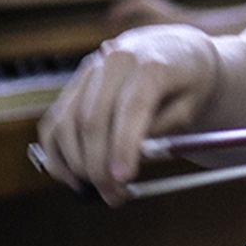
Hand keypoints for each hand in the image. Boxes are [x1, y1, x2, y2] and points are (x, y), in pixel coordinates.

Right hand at [36, 24, 221, 205]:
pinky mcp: (75, 82)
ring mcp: (90, 69)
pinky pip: (54, 121)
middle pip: (93, 119)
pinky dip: (56, 153)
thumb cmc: (188, 83)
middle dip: (99, 166)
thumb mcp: (192, 106)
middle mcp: (115, 60)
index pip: (131, 108)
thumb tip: (132, 157)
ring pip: (66, 122)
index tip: (123, 179)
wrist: (173, 49)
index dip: (123, 146)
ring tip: (98, 190)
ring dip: (76, 164)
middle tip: (113, 196)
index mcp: (151, 63)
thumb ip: (163, 130)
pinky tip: (73, 177)